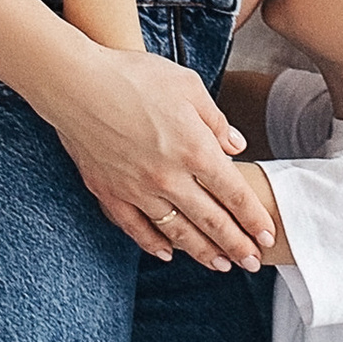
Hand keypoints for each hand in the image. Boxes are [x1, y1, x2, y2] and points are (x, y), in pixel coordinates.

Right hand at [49, 45, 277, 271]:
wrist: (75, 83)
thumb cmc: (134, 75)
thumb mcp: (187, 85)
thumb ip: (215, 120)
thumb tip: (236, 145)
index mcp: (194, 149)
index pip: (234, 194)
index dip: (253, 219)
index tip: (267, 236)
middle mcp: (169, 177)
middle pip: (211, 221)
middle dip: (236, 246)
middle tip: (253, 263)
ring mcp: (137, 189)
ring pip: (177, 232)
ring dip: (202, 252)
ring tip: (221, 266)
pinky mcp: (109, 192)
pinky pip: (136, 228)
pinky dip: (154, 244)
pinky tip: (167, 253)